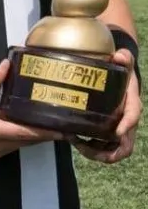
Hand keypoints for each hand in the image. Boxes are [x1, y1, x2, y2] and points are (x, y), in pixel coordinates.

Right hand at [0, 60, 62, 160]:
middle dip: (44, 135)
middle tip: (62, 126)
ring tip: (48, 126)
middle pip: (27, 142)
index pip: (25, 134)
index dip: (46, 133)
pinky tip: (24, 129)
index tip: (62, 131)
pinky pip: (10, 147)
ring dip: (33, 138)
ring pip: (19, 146)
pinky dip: (20, 139)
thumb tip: (6, 65)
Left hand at [70, 49, 141, 163]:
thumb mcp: (125, 60)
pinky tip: (74, 139)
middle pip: (124, 146)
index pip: (133, 116)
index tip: (117, 133)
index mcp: (133, 104)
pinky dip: (90, 149)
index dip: (126, 126)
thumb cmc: (122, 70)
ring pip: (113, 152)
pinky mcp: (110, 132)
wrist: (122, 75)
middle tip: (84, 146)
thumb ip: (124, 57)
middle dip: (106, 152)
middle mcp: (128, 121)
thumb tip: (119, 56)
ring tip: (74, 142)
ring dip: (94, 153)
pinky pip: (103, 148)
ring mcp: (119, 130)